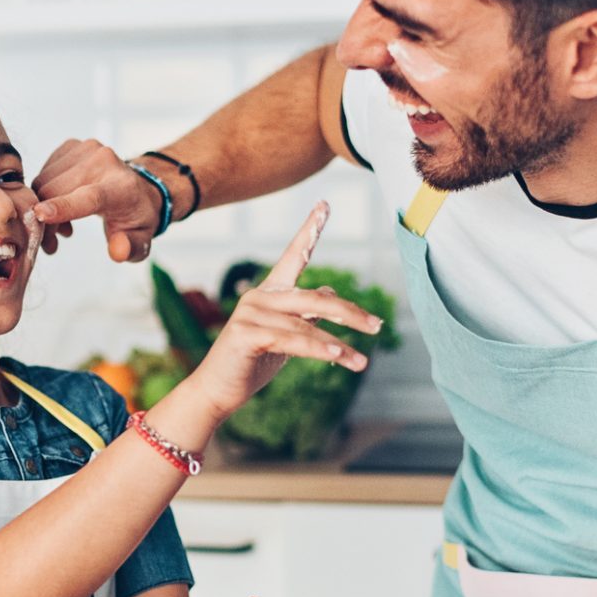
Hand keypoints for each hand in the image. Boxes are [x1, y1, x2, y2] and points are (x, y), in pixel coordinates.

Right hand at [30, 139, 162, 261]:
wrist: (138, 188)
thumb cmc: (135, 217)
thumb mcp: (141, 242)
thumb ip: (130, 248)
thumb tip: (118, 251)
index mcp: (122, 188)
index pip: (90, 196)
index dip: (64, 206)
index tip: (40, 215)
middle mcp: (104, 162)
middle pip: (55, 191)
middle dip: (44, 222)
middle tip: (51, 244)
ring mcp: (86, 149)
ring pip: (43, 182)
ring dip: (42, 208)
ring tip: (61, 226)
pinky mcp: (72, 146)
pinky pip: (44, 172)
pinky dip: (45, 193)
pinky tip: (61, 204)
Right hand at [177, 203, 380, 419]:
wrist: (218, 392)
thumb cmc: (252, 363)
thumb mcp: (285, 336)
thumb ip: (306, 314)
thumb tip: (333, 291)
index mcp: (270, 293)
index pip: (293, 256)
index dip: (310, 230)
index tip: (325, 205)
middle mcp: (260, 296)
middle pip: (315, 298)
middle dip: (349, 313)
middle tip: (377, 325)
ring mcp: (251, 313)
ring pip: (308, 325)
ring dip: (339, 345)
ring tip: (362, 362)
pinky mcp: (246, 333)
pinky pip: (293, 341)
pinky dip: (319, 349)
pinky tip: (339, 356)